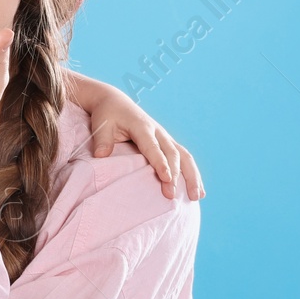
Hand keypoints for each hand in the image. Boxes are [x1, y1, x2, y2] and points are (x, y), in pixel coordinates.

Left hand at [83, 84, 204, 200]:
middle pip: (171, 154)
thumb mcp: (101, 124)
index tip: (166, 178)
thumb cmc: (107, 115)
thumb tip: (100, 155)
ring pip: (184, 156)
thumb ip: (102, 140)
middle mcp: (158, 131)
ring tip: (197, 196)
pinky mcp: (167, 143)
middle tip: (171, 196)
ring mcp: (165, 137)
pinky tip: (199, 191)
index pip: (152, 147)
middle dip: (174, 175)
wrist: (116, 102)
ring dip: (192, 176)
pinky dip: (192, 174)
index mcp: (142, 126)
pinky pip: (184, 158)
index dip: (160, 162)